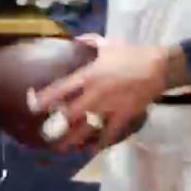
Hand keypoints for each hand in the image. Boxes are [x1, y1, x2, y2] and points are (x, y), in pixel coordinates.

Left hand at [34, 36, 168, 151]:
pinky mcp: (121, 117)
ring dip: (72, 140)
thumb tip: (76, 40)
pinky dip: (100, 143)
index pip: (60, 90)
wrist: (156, 67)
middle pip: (69, 115)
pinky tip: (92, 150)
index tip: (33, 107)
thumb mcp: (108, 44)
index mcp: (87, 76)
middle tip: (45, 135)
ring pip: (85, 128)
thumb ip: (89, 42)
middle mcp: (93, 95)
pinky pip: (108, 134)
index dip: (44, 99)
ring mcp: (107, 108)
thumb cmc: (131, 54)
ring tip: (62, 148)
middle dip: (56, 126)